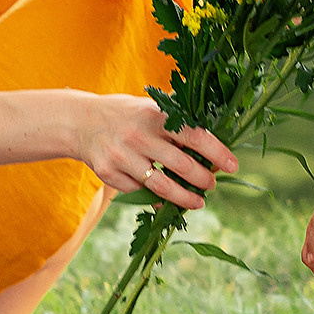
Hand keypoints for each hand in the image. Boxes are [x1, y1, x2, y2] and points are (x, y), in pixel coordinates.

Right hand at [62, 91, 235, 210]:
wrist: (81, 122)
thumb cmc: (128, 116)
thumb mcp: (151, 110)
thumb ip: (178, 126)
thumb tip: (212, 154)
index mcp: (155, 115)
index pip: (194, 135)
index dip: (216, 152)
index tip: (232, 165)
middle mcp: (139, 136)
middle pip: (181, 165)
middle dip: (203, 179)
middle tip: (212, 185)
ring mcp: (122, 156)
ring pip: (161, 186)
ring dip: (185, 198)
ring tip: (198, 203)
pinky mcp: (108, 173)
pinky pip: (139, 191)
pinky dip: (155, 197)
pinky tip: (164, 198)